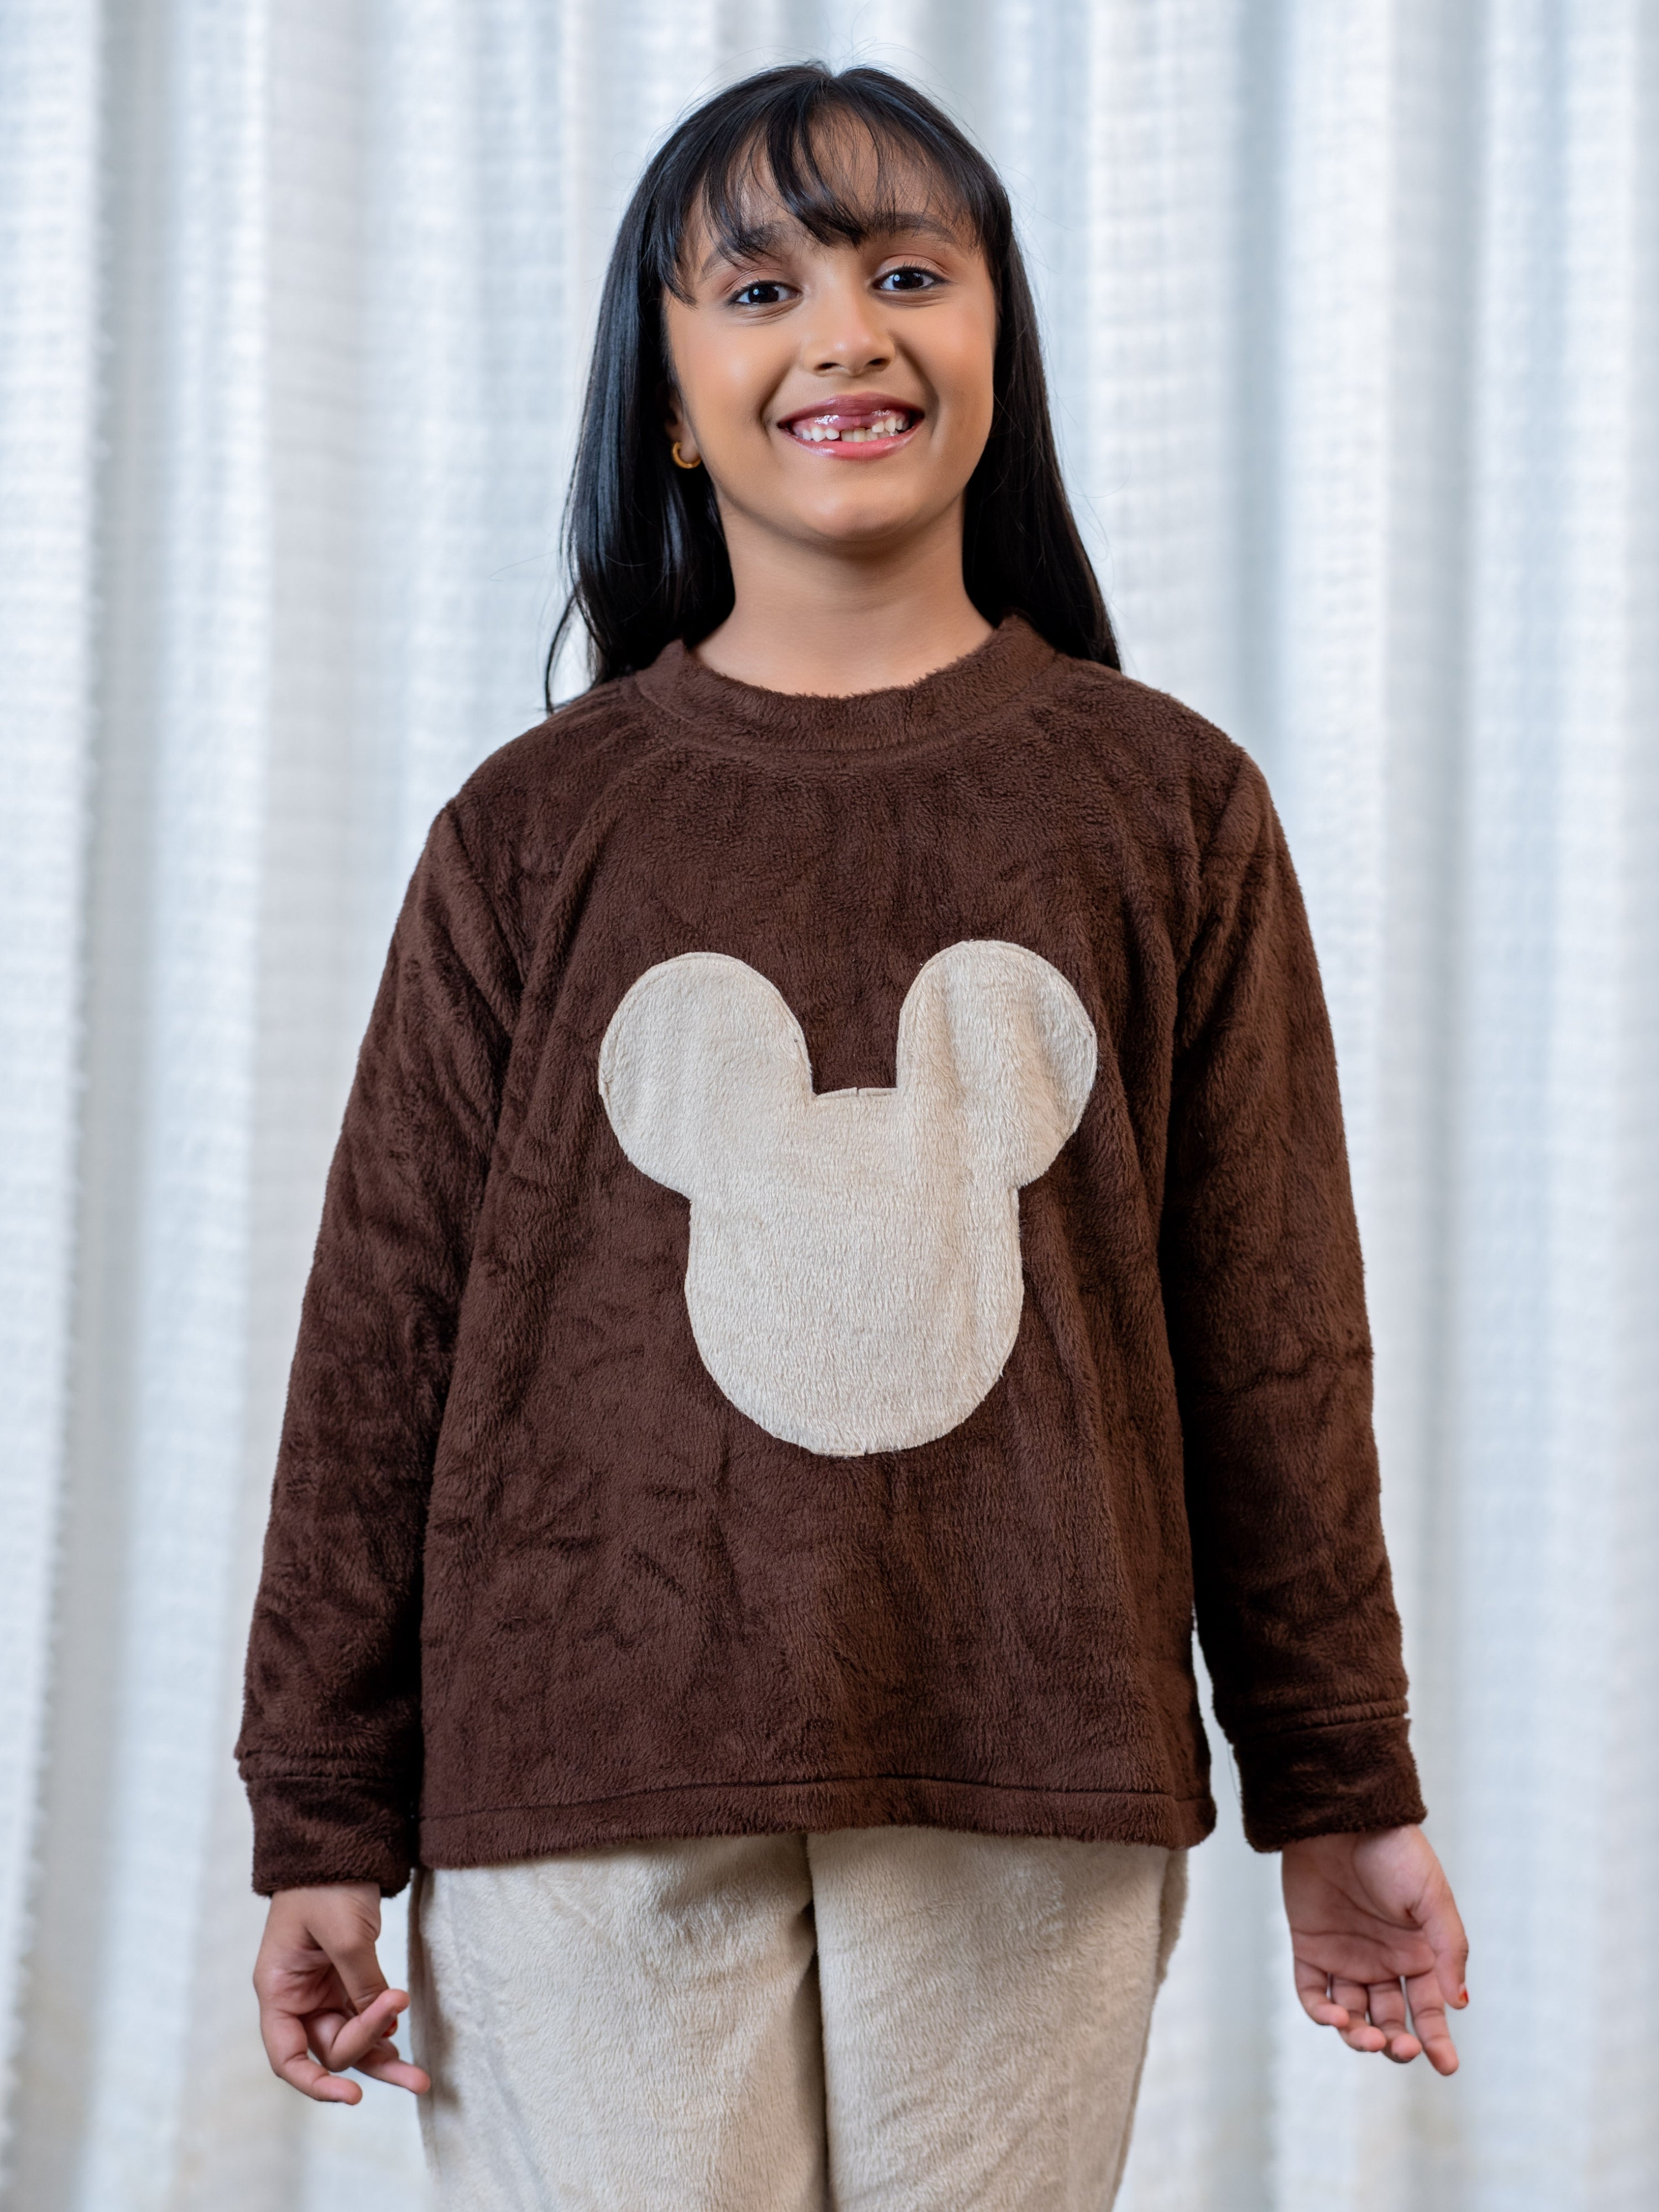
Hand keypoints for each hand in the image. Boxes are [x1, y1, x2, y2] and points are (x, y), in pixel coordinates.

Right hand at [253, 1883, 430, 2103]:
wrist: (339, 1840)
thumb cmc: (327, 1882)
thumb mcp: (345, 1933)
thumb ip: (362, 1985)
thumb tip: (384, 2030)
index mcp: (277, 1988)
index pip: (286, 2055)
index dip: (315, 2083)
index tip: (352, 2095)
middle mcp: (296, 1997)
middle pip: (328, 2048)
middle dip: (366, 2050)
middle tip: (402, 2030)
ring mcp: (322, 1989)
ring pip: (351, 2038)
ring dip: (383, 2056)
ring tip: (421, 2080)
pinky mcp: (345, 1978)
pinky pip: (364, 2015)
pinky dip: (384, 2026)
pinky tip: (403, 2034)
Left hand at [1281, 1825, 1467, 2073]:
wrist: (1341, 1816)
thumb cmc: (1393, 1851)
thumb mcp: (1431, 1897)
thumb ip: (1449, 1948)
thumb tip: (1458, 2002)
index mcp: (1417, 1953)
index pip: (1428, 2011)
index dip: (1438, 2042)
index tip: (1447, 2066)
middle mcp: (1382, 1961)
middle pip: (1390, 2021)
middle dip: (1397, 2044)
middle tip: (1401, 2048)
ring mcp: (1345, 1955)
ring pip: (1352, 2015)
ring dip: (1359, 2035)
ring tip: (1366, 2036)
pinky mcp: (1310, 1946)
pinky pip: (1313, 1991)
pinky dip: (1322, 2011)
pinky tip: (1335, 2016)